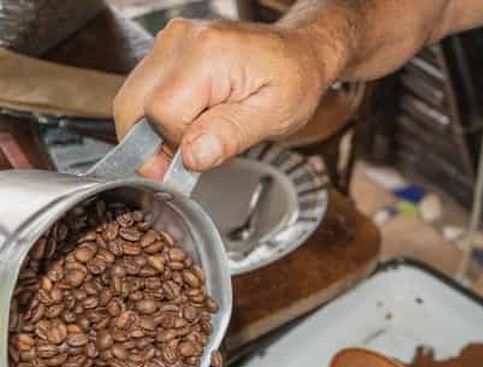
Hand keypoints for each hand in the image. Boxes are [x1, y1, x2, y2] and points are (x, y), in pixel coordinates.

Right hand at [113, 19, 337, 176]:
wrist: (299, 53)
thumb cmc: (294, 81)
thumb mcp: (273, 116)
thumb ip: (230, 136)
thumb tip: (192, 157)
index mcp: (208, 54)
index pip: (162, 114)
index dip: (179, 144)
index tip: (205, 156)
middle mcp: (181, 41)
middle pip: (132, 105)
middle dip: (154, 142)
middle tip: (189, 159)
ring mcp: (171, 41)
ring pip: (132, 100)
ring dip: (157, 130)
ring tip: (199, 136)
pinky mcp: (168, 49)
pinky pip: (144, 92)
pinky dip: (161, 117)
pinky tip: (193, 122)